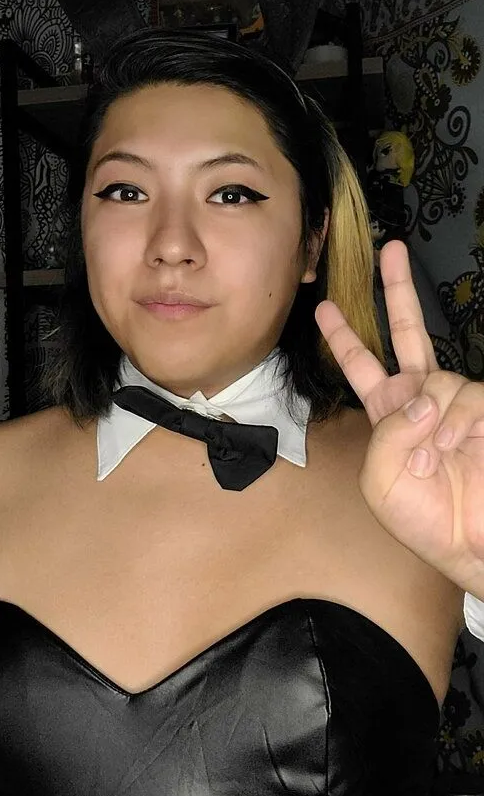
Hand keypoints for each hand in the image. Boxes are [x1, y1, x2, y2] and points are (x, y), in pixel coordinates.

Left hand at [315, 239, 483, 599]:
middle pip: (408, 332)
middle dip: (398, 291)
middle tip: (393, 251)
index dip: (345, 338)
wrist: (469, 544)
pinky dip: (456, 424)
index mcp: (389, 413)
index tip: (327, 308)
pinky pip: (468, 398)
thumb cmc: (422, 519)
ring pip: (438, 380)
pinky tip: (454, 448)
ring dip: (431, 422)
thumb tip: (421, 397)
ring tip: (434, 460)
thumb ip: (388, 434)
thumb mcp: (380, 479)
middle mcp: (422, 399)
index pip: (363, 365)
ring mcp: (456, 402)